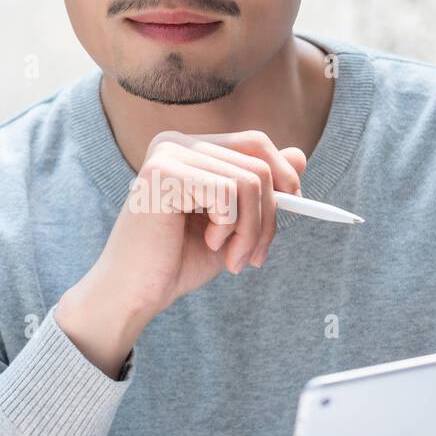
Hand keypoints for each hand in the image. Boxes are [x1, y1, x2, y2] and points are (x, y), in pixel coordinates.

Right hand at [89, 129, 307, 325]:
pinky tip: (209, 244)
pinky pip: (228, 192)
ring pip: (250, 181)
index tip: (292, 211)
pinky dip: (231, 228)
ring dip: (251, 230)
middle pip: (258, 165)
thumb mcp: (232, 224)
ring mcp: (168, 153)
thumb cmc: (177, 262)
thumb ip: (261, 190)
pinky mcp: (163, 171)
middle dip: (268, 218)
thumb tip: (300, 156)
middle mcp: (176, 142)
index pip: (255, 144)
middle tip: (254, 257)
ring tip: (232, 257)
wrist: (135, 293)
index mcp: (190, 149)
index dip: (283, 176)